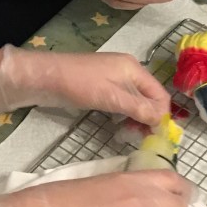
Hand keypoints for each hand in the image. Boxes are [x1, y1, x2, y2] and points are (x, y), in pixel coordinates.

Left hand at [0, 45, 170, 125]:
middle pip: (149, 97)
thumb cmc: (78, 85)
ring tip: (129, 134)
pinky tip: (118, 126)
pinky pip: (122, 101)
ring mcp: (114, 78)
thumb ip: (138, 108)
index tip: (155, 137)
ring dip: (137, 117)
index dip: (161, 116)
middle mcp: (128, 71)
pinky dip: (124, 114)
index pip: (160, 94)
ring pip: (135, 101)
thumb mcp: (111, 97)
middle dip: (149, 117)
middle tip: (141, 138)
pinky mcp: (101, 86)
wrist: (44, 78)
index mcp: (134, 68)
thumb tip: (162, 121)